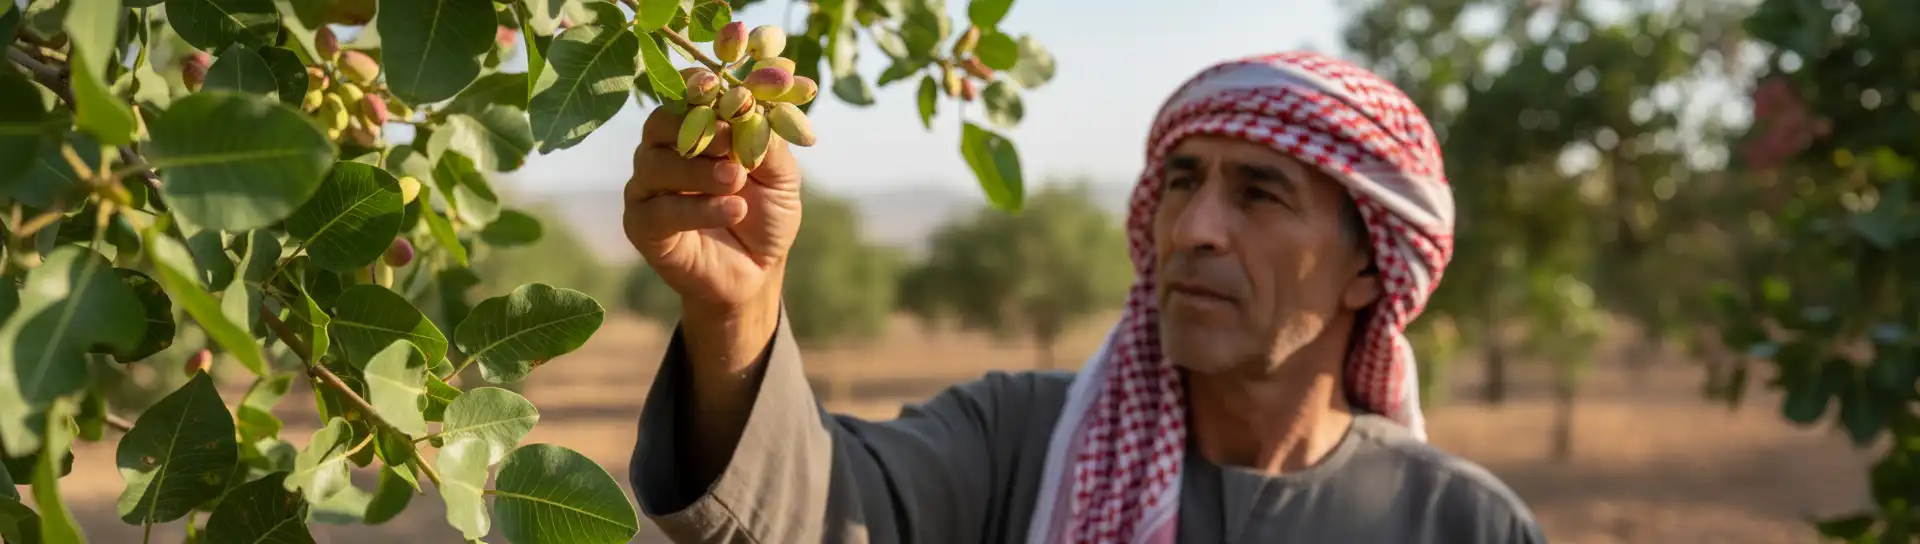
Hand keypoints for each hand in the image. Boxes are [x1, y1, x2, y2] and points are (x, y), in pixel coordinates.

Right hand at [623, 105, 802, 312]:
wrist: (756, 270)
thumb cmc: (766, 214)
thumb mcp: (780, 177)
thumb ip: (767, 143)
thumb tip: (755, 110)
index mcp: (692, 130)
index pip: (683, 96)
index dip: (696, 86)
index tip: (718, 86)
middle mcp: (662, 152)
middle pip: (659, 124)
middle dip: (694, 126)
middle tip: (728, 138)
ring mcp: (647, 188)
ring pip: (655, 165)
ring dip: (697, 170)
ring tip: (736, 178)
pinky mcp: (641, 225)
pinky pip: (660, 210)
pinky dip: (698, 208)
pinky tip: (733, 210)